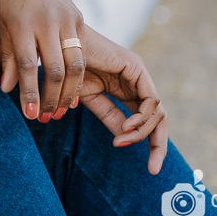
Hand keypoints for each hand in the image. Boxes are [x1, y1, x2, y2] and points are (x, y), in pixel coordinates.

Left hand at [0, 0, 86, 122]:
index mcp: (21, 24)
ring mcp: (65, 20)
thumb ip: (7, 56)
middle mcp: (46, 22)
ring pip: (74, 65)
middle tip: (45, 117)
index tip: (30, 114)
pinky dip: (79, 77)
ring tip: (60, 111)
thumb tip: (7, 89)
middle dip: (51, 98)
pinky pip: (82, 54)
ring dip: (68, 92)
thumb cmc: (9, 1)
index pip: (27, 65)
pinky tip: (72, 93)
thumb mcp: (2, 25)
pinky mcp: (78, 19)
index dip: (29, 92)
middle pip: (54, 69)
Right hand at [78, 25, 168, 173]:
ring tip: (122, 139)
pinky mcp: (136, 67)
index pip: (145, 119)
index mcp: (124, 88)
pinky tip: (129, 126)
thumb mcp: (90, 99)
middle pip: (158, 117)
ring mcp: (138, 73)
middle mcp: (135, 81)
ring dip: (142, 132)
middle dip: (159, 144)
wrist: (57, 46)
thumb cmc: (67, 69)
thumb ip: (109, 117)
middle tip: (153, 168)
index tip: (147, 169)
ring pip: (156, 112)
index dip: (147, 143)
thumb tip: (124, 141)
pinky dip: (142, 118)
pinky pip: (150, 100)